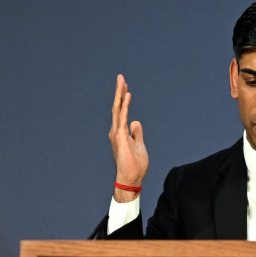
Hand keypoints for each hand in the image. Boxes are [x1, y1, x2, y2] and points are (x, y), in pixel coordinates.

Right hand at [109, 74, 148, 201]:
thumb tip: (135, 122)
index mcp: (121, 133)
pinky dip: (124, 107)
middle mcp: (116, 131)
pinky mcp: (120, 138)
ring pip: (118, 110)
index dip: (123, 99)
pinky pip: (122, 118)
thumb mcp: (139, 145)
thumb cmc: (135, 165)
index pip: (121, 112)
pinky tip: (127, 97)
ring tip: (122, 81)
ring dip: (120, 95)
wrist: (131, 179)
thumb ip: (136, 133)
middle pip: (117, 107)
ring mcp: (117, 134)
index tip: (126, 87)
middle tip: (121, 77)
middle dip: (119, 92)